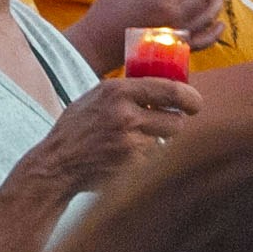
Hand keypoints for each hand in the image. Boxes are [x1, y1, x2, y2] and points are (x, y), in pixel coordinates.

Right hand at [21, 73, 198, 191]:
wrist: (57, 163)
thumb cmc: (77, 127)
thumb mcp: (97, 96)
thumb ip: (128, 90)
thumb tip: (166, 85)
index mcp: (117, 91)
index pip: (170, 90)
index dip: (190, 97)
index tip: (195, 102)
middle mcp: (125, 115)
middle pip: (176, 121)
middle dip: (174, 123)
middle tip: (167, 123)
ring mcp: (129, 143)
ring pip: (166, 142)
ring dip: (158, 141)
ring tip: (135, 140)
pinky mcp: (130, 166)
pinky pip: (153, 159)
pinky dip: (146, 157)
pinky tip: (125, 155)